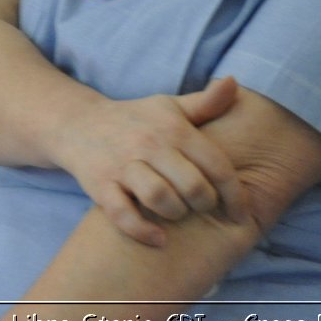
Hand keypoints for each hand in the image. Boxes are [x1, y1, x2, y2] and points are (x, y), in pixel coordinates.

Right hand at [54, 76, 247, 246]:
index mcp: (173, 127)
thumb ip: (206, 102)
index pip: (216, 163)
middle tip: (204, 209)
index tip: (241, 212)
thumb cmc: (137, 120)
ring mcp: (123, 166)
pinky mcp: (100, 185)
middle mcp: (149, 144)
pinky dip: (143, 230)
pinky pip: (123, 214)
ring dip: (176, 213)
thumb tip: (234, 83)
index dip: (235, 193)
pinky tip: (158, 237)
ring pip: (159, 198)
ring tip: (178, 214)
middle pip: (191, 184)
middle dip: (205, 204)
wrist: (79, 124)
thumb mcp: (171, 107)